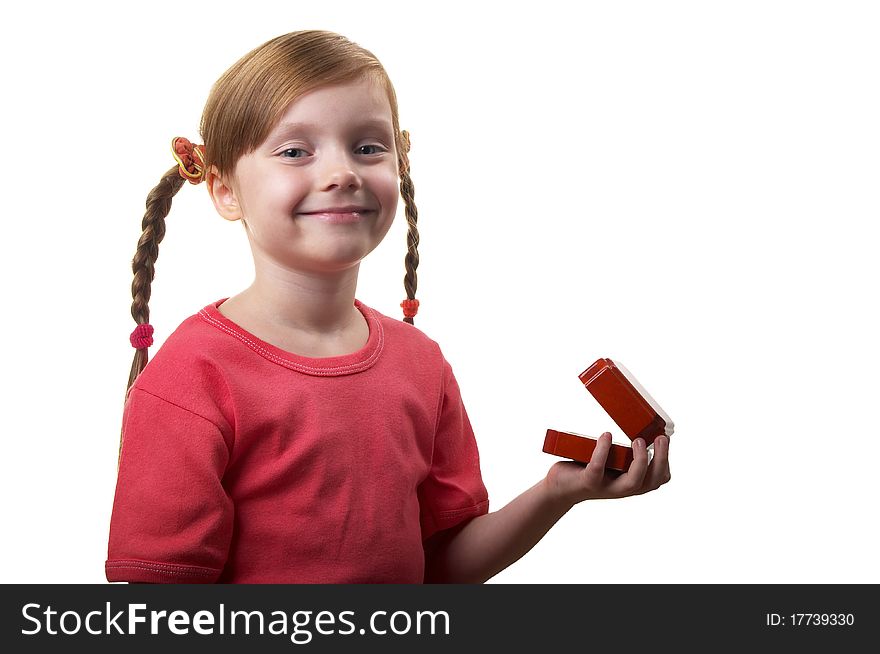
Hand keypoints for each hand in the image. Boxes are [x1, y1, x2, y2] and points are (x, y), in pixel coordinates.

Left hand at [544, 432, 670, 507]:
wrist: (558, 488)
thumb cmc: (585, 469)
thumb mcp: (608, 461)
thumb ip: (620, 450)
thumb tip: (630, 418)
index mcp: (629, 482)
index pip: (658, 479)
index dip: (666, 461)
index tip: (664, 439)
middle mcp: (621, 488)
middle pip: (651, 482)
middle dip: (661, 460)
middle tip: (660, 438)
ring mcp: (605, 487)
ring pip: (632, 482)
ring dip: (640, 461)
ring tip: (639, 440)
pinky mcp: (588, 482)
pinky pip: (598, 468)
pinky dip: (603, 451)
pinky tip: (607, 436)